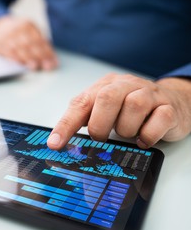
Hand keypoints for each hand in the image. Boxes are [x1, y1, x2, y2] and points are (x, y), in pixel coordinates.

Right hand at [0, 16, 57, 70]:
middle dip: (40, 56)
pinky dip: (16, 58)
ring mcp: (9, 36)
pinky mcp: (0, 44)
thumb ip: (39, 42)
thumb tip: (52, 59)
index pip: (40, 40)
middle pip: (31, 44)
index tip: (54, 63)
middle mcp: (18, 29)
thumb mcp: (29, 31)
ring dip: (28, 58)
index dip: (48, 52)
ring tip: (35, 66)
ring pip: (20, 48)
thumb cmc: (18, 33)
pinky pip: (9, 52)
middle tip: (47, 66)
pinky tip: (21, 64)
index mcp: (28, 24)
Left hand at [47, 73, 190, 149]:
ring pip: (134, 106)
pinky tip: (143, 138)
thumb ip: (85, 119)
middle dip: (100, 125)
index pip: (80, 103)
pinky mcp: (169, 108)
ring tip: (127, 133)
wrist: (172, 100)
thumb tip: (61, 141)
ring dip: (126, 129)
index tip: (55, 144)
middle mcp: (126, 85)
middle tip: (101, 137)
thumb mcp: (105, 109)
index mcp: (105, 86)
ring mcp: (150, 94)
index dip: (66, 125)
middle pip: (107, 98)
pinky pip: (159, 120)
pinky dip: (148, 135)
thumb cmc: (130, 108)